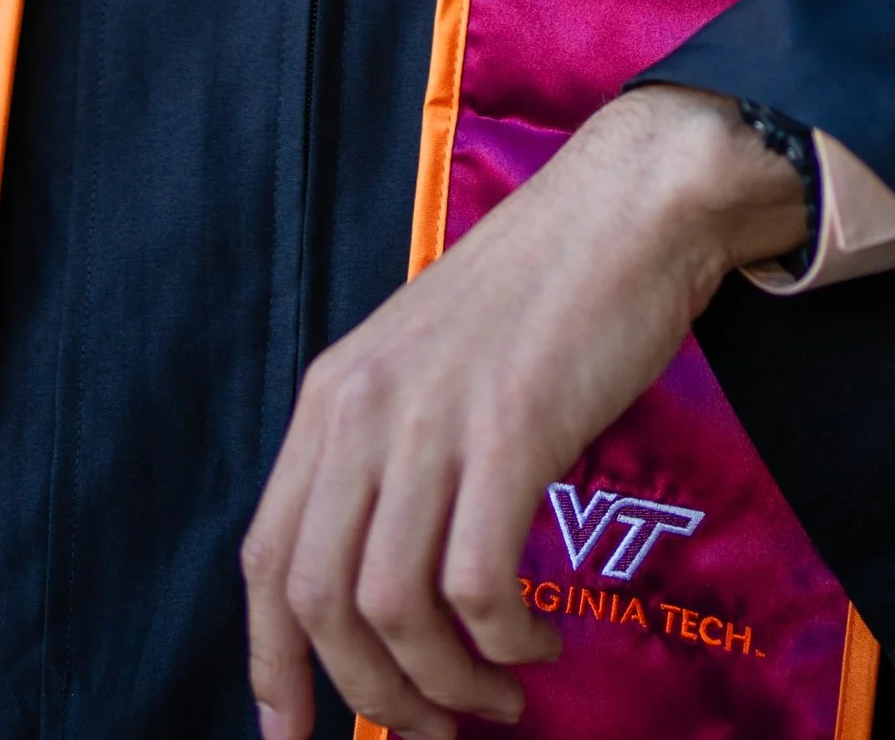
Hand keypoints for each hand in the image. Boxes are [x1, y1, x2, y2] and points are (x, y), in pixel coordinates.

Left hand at [242, 85, 806, 739]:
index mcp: (332, 395)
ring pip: (394, 606)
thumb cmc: (540, 297)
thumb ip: (389, 458)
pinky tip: (537, 641)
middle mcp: (364, 407)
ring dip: (444, 684)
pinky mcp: (513, 429)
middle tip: (432, 735)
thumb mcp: (425, 368)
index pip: (267, 557)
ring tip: (498, 697)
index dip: (272, 665)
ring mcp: (435, 416)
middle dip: (372, 697)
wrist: (626, 209)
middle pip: (321, 601)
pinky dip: (505, 641)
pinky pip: (481, 584)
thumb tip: (383, 593)